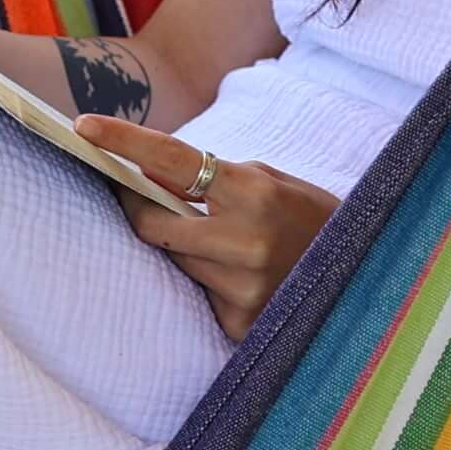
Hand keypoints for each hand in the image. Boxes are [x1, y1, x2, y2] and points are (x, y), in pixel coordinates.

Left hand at [72, 116, 339, 345]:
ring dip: (178, 245)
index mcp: (253, 193)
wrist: (366, 275)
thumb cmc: (310, 218)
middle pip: (152, 225)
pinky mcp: (239, 323)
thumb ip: (212, 180)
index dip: (124, 142)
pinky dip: (205, 278)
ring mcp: (241, 287)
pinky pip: (197, 294)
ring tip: (216, 238)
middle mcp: (244, 241)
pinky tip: (239, 275)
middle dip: (138, 208)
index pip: (172, 160)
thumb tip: (148, 177)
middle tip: (134, 192)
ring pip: (173, 261)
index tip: (84, 126)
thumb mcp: (269, 182)